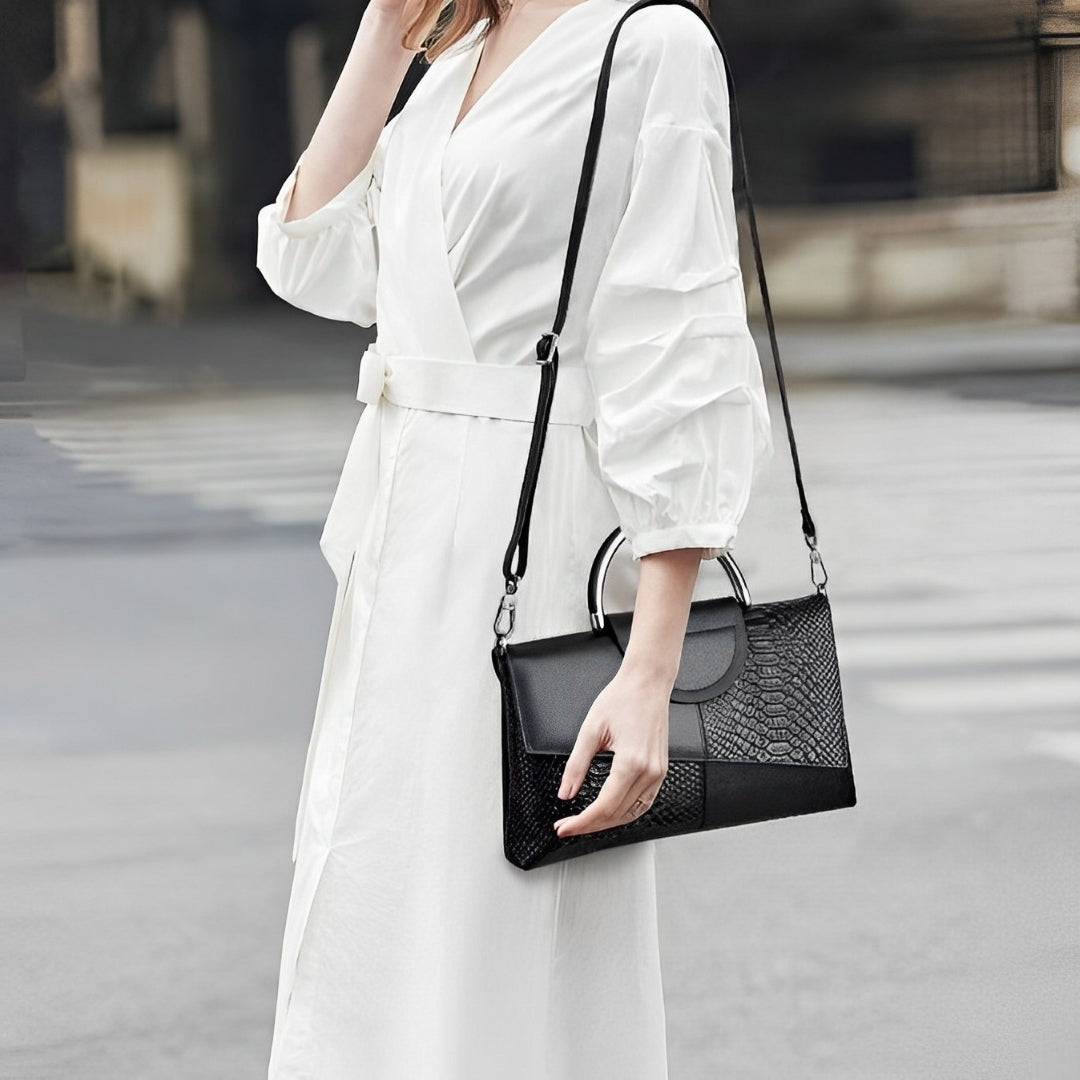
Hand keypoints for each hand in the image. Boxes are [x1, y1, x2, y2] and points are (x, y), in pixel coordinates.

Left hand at [552, 661, 670, 838]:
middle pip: (617, 815)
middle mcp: (649, 772)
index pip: (604, 807)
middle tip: (567, 826)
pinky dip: (625, 812)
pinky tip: (611, 811)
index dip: (581, 822)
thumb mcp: (590, 730)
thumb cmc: (623, 698)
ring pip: (633, 813)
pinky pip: (644, 802)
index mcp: (631, 762)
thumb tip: (565, 792)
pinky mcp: (660, 770)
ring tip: (586, 823)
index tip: (564, 827)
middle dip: (590, 825)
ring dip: (608, 823)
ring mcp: (658, 772)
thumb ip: (576, 765)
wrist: (647, 683)